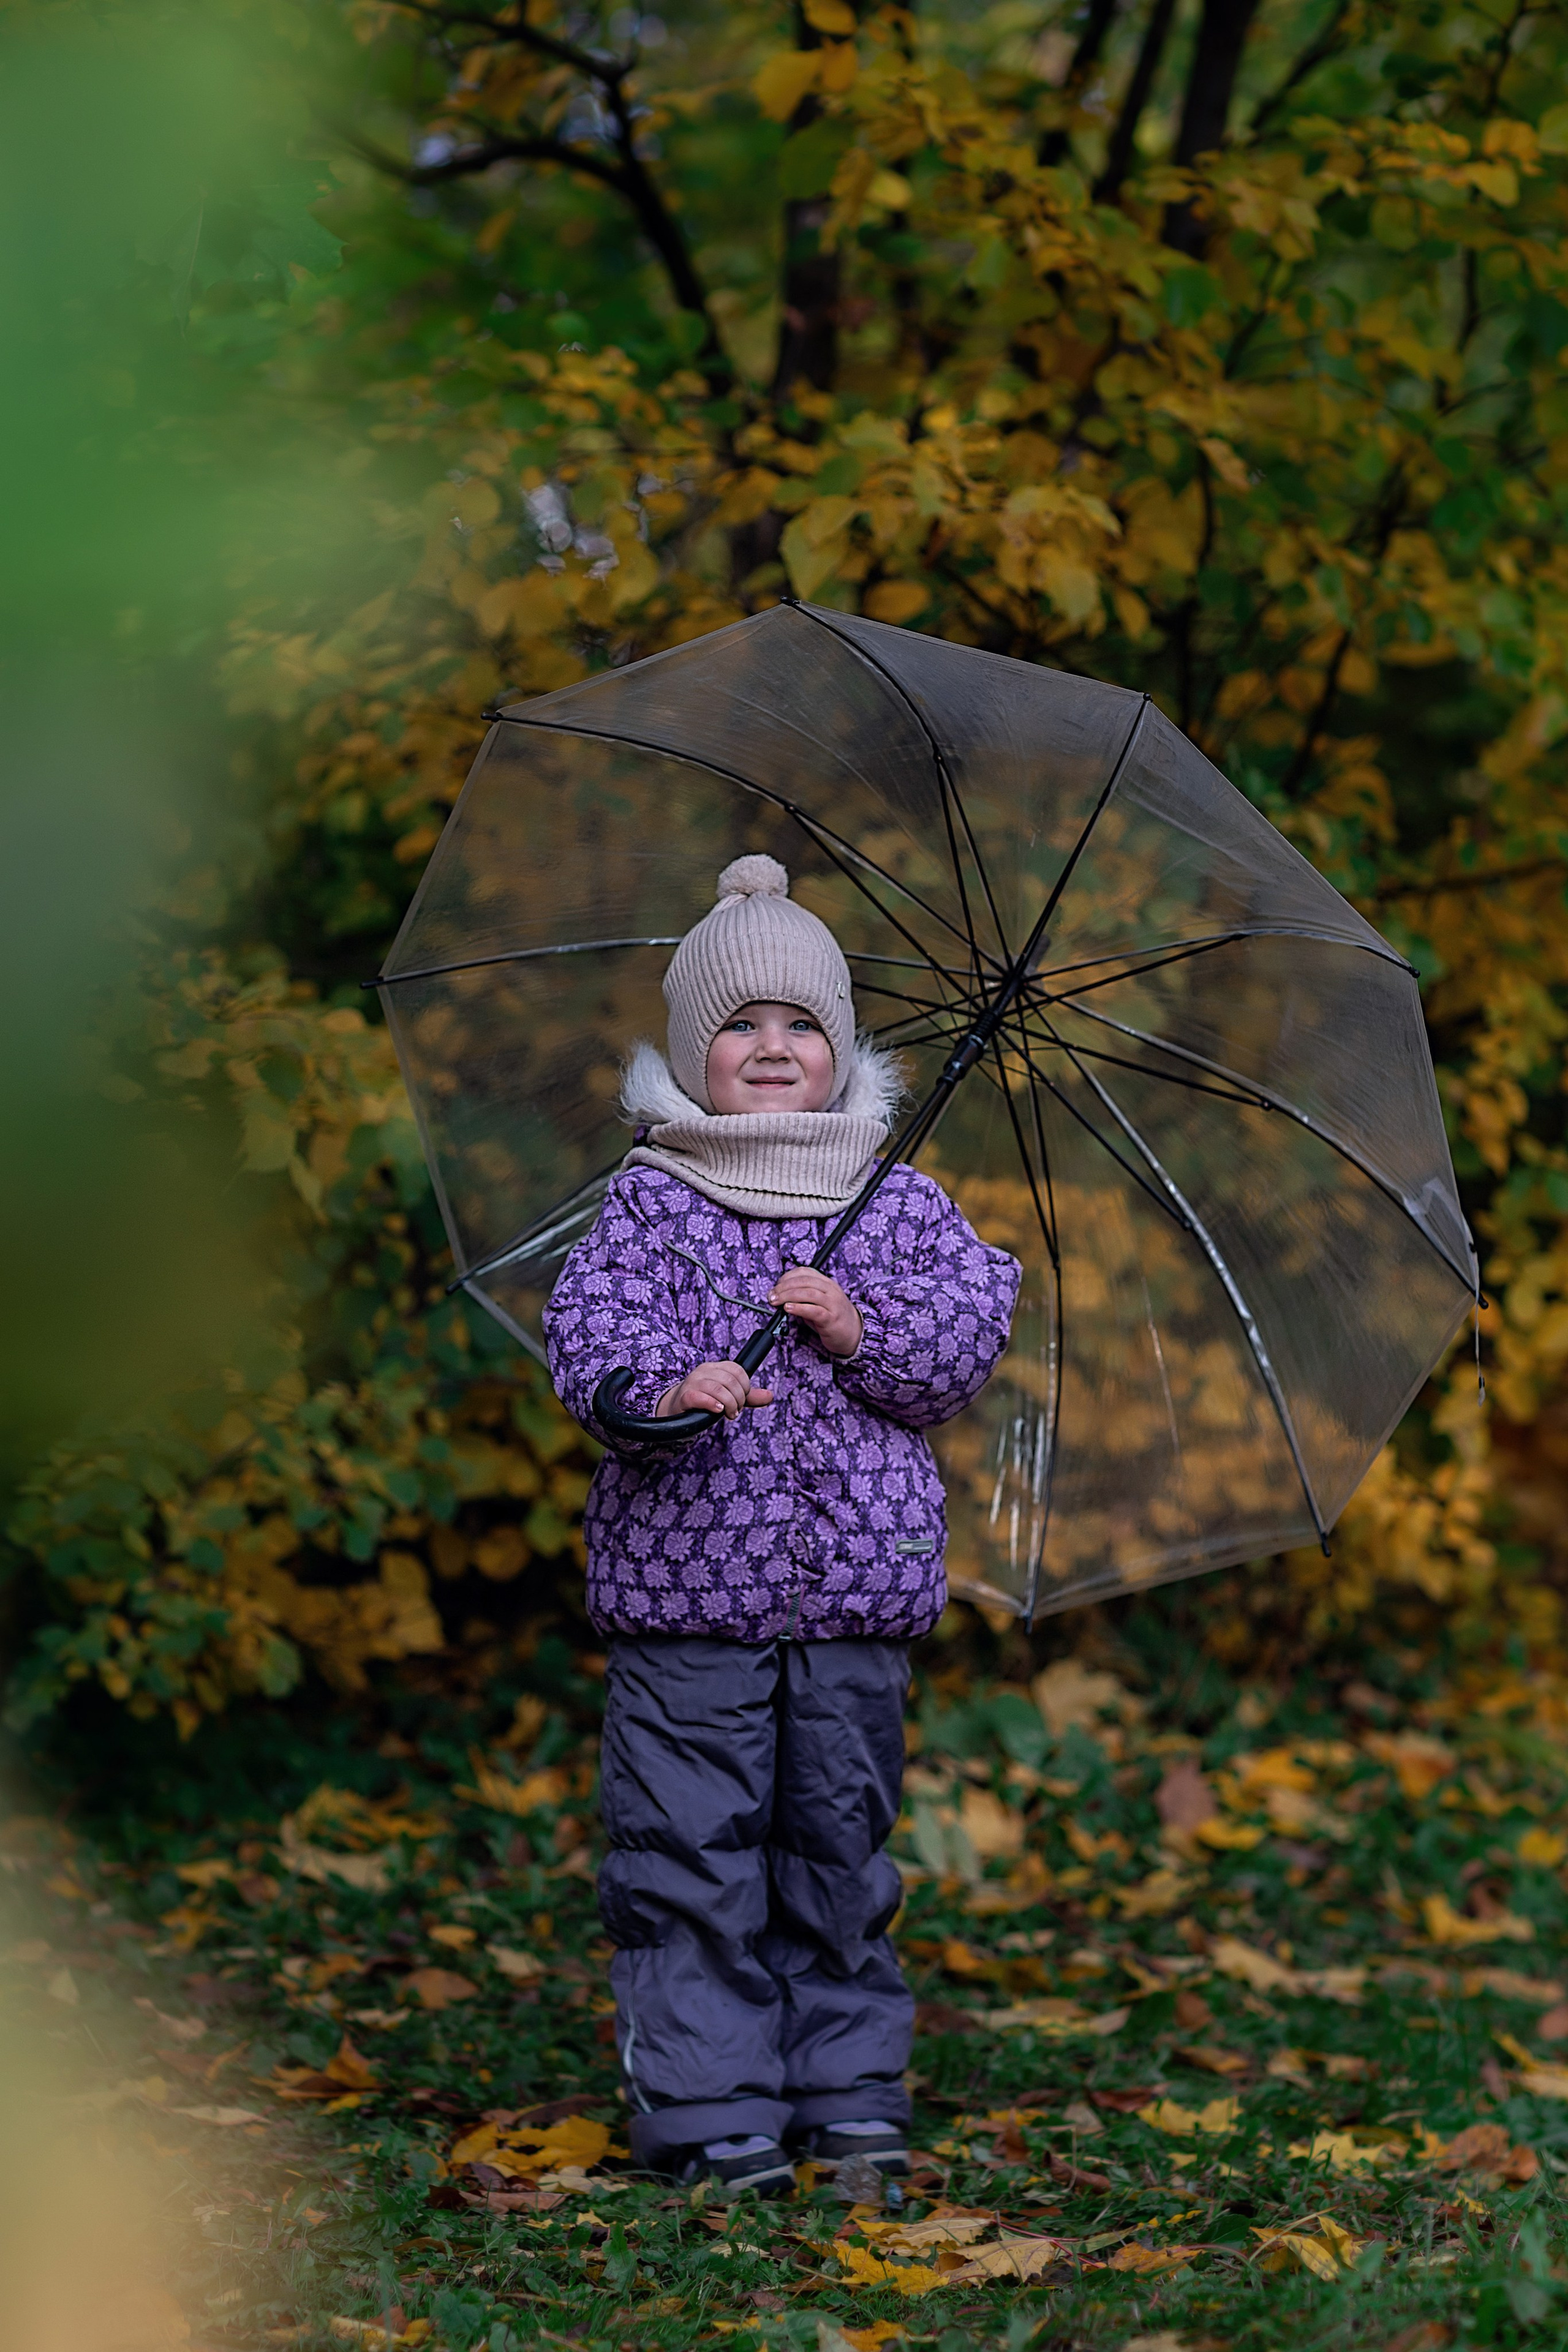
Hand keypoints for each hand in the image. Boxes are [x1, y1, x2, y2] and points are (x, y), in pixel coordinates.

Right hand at [657, 1362, 774, 1419]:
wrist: (677, 1410)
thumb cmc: (705, 1400)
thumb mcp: (728, 1396)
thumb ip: (748, 1396)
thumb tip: (770, 1396)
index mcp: (715, 1367)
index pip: (737, 1370)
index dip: (745, 1386)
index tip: (742, 1399)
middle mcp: (703, 1371)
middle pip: (730, 1380)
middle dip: (738, 1399)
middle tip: (735, 1411)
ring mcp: (693, 1383)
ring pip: (718, 1388)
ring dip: (729, 1404)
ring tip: (729, 1414)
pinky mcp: (685, 1397)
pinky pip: (700, 1397)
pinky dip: (712, 1404)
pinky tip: (718, 1410)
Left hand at [770, 1267, 862, 1357]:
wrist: (855, 1334)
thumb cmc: (834, 1319)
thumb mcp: (819, 1303)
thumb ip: (803, 1298)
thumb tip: (782, 1297)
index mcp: (827, 1283)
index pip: (805, 1272)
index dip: (787, 1277)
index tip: (776, 1286)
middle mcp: (831, 1290)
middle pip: (804, 1281)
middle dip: (783, 1287)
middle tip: (772, 1295)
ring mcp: (833, 1304)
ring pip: (808, 1293)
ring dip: (788, 1296)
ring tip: (776, 1301)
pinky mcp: (831, 1318)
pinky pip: (813, 1310)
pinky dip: (798, 1308)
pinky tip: (788, 1309)